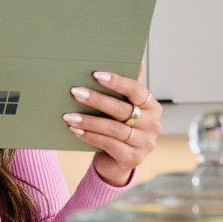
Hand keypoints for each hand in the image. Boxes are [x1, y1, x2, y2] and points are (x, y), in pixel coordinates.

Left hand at [62, 69, 161, 186]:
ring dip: (88, 121)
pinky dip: (90, 136)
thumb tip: (134, 60)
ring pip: (113, 128)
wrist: (116, 162)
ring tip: (69, 116)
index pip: (136, 90)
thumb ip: (125, 88)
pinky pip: (108, 144)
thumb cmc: (117, 127)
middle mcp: (153, 125)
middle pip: (122, 110)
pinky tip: (75, 130)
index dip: (117, 82)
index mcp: (152, 106)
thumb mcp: (122, 108)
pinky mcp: (133, 159)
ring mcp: (145, 143)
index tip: (95, 74)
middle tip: (75, 92)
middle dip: (96, 100)